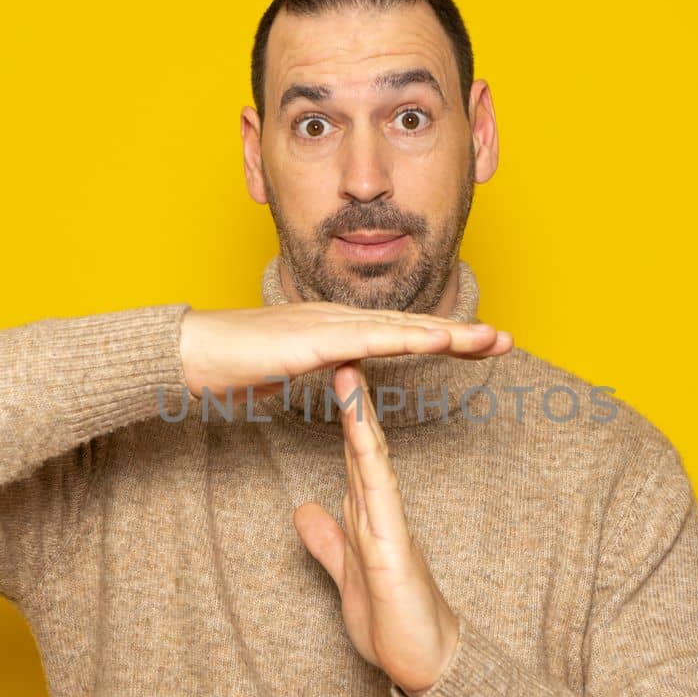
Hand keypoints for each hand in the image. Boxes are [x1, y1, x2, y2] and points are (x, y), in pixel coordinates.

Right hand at [178, 302, 511, 400]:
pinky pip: (369, 341)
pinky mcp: (313, 340)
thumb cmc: (231, 364)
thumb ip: (315, 371)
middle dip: (461, 333)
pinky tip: (438, 340)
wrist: (190, 353)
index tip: (480, 345)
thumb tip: (333, 378)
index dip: (441, 335)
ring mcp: (326, 325)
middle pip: (410, 325)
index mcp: (334, 328)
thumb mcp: (288, 372)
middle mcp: (337, 319)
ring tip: (489, 339)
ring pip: (400, 328)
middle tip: (507, 339)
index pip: (398, 332)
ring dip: (448, 333)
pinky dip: (408, 339)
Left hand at [292, 361, 460, 696]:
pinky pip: (381, 496)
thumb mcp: (345, 573)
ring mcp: (390, 524)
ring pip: (373, 457)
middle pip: (363, 439)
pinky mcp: (394, 547)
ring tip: (349, 369)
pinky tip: (363, 435)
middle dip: (353, 393)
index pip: (350, 449)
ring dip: (361, 414)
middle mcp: (380, 509)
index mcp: (367, 512)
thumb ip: (327, 540)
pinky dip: (371, 462)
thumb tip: (303, 511)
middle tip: (340, 342)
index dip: (338, 409)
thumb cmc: (391, 621)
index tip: (324, 368)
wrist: (425, 663)